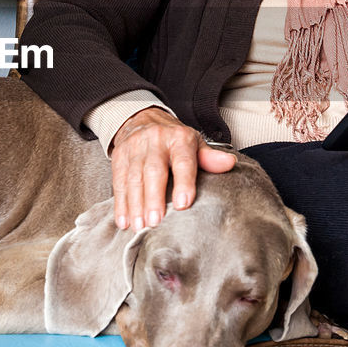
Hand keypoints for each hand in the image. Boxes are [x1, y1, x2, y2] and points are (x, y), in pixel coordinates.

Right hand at [110, 107, 235, 230]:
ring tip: (140, 226)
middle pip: (153, 171)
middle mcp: (155, 141)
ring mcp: (135, 148)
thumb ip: (209, 158)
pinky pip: (118, 181)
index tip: (183, 204)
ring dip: (135, 205)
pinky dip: (120, 204)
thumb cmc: (173, 139)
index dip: (183, 182)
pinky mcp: (119, 157)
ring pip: (133, 178)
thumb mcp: (194, 144)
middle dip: (153, 198)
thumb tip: (229, 163)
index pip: (182, 161)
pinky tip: (124, 221)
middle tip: (155, 222)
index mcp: (179, 138)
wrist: (143, 120)